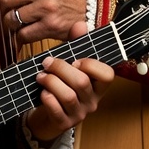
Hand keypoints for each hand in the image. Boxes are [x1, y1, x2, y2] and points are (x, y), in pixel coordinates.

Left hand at [25, 23, 113, 143]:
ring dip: (51, 81)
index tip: (75, 60)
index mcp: (99, 85)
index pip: (107, 75)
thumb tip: (80, 24)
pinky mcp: (64, 123)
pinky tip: (42, 92)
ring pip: (68, 95)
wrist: (48, 116)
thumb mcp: (70, 65)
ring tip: (40, 76)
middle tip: (47, 62)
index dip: (90, 65)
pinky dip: (47, 98)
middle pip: (81, 82)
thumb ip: (76, 44)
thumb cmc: (62, 86)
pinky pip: (56, 109)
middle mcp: (93, 101)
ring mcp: (79, 114)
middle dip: (60, 68)